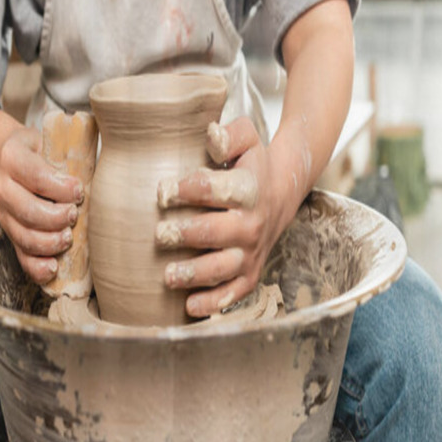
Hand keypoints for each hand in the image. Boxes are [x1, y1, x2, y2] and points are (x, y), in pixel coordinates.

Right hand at [0, 127, 83, 283]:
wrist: (5, 161)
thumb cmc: (41, 152)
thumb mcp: (51, 142)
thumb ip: (72, 153)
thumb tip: (112, 167)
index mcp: (12, 157)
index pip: (34, 175)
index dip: (59, 187)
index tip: (79, 191)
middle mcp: (3, 186)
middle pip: (27, 210)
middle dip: (56, 217)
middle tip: (75, 215)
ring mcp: (4, 213)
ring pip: (23, 235)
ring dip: (49, 242)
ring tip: (68, 238)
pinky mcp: (10, 233)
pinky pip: (20, 255)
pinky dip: (36, 266)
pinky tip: (53, 268)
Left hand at [155, 117, 287, 317]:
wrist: (280, 194)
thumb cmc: (252, 166)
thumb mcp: (247, 138)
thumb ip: (229, 134)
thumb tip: (210, 134)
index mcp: (249, 189)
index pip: (219, 189)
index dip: (190, 190)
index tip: (164, 191)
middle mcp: (251, 224)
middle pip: (219, 232)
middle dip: (189, 234)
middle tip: (162, 234)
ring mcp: (250, 252)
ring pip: (225, 268)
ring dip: (196, 274)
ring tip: (168, 275)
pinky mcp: (249, 273)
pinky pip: (234, 292)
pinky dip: (214, 303)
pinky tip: (189, 307)